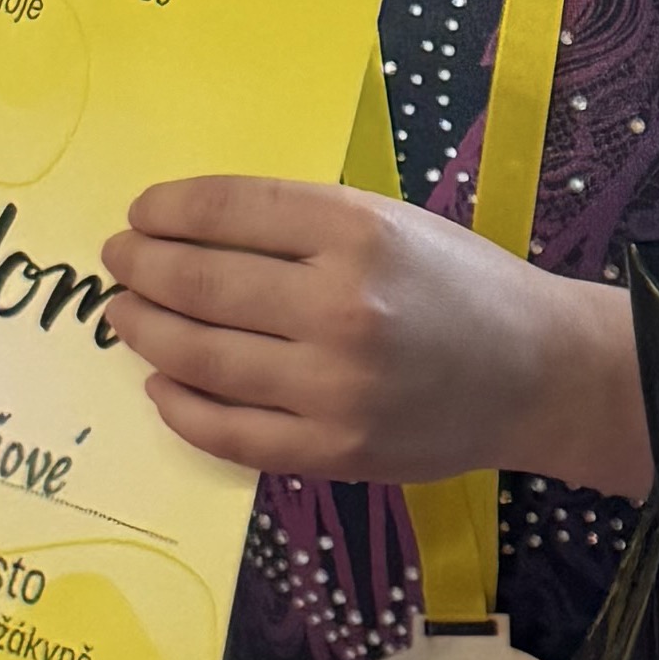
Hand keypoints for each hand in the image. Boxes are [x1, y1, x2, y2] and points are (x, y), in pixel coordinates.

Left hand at [106, 176, 639, 492]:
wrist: (539, 375)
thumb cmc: (460, 286)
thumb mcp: (390, 223)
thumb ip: (299, 225)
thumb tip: (183, 230)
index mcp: (358, 232)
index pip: (226, 211)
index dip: (165, 210)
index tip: (141, 214)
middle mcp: (342, 307)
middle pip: (197, 282)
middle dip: (139, 267)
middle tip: (119, 262)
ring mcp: (333, 386)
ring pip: (197, 356)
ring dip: (144, 331)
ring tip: (127, 316)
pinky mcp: (333, 449)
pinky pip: (225, 431)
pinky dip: (177, 405)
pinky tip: (162, 384)